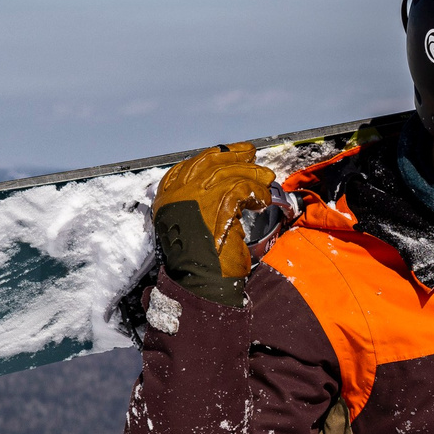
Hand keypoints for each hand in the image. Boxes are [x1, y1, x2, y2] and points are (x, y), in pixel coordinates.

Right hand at [152, 143, 275, 307]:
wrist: (202, 282)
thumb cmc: (200, 262)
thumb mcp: (192, 226)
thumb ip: (198, 205)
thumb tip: (223, 185)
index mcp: (167, 199)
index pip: (188, 166)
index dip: (211, 156)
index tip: (227, 152)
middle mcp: (177, 194)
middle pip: (209, 164)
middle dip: (232, 156)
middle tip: (250, 153)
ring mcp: (196, 198)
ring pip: (228, 173)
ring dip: (251, 173)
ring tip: (266, 177)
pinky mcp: (218, 205)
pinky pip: (243, 188)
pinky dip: (257, 192)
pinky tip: (262, 200)